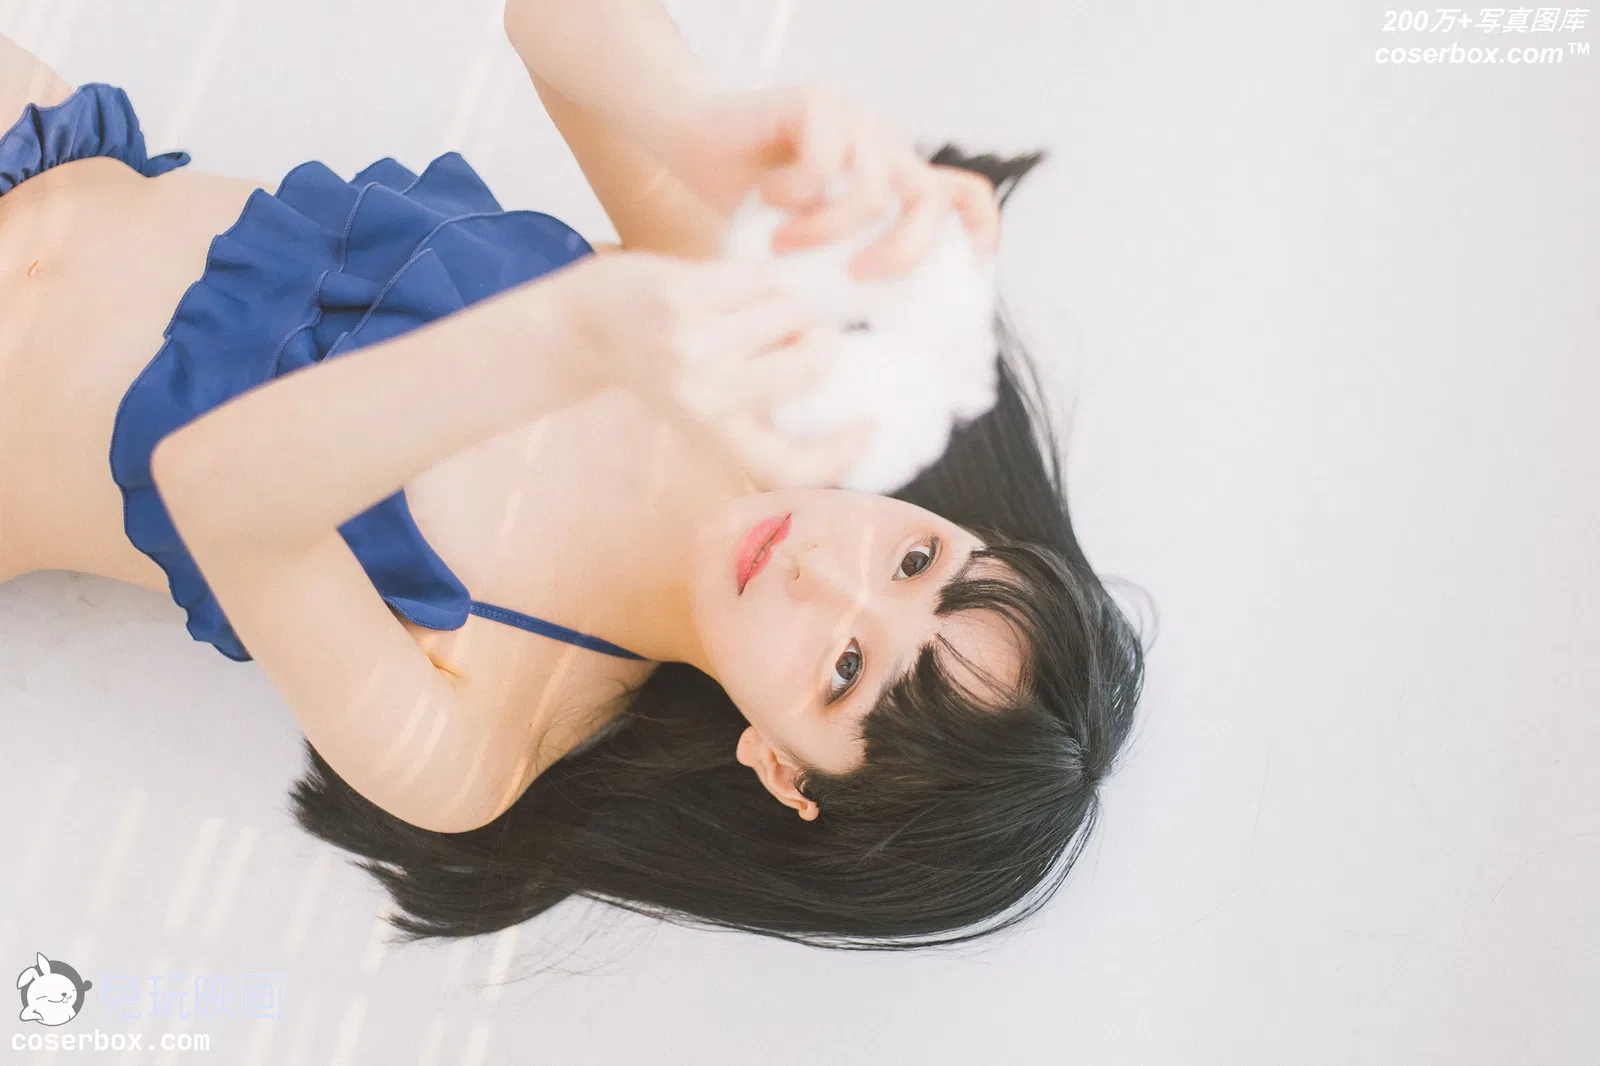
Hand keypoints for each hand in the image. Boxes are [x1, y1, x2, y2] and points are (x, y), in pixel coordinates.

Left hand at [551, 250, 873, 490]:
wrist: (584, 327)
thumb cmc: (661, 368)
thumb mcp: (706, 409)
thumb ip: (761, 411)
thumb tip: (844, 392)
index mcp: (715, 435)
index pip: (792, 467)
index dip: (841, 456)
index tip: (868, 427)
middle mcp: (707, 397)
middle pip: (810, 367)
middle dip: (819, 343)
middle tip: (804, 335)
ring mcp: (696, 344)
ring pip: (792, 313)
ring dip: (788, 306)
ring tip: (761, 309)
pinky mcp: (686, 295)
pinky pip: (763, 278)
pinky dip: (762, 279)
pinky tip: (740, 285)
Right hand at [657, 83, 1000, 279]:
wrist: (691, 140)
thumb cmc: (747, 199)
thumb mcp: (806, 242)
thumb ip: (839, 263)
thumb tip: (865, 333)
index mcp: (892, 178)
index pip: (963, 195)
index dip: (979, 233)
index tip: (966, 273)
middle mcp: (884, 147)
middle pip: (932, 200)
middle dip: (902, 251)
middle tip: (857, 277)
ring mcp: (856, 121)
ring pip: (875, 190)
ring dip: (827, 231)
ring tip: (782, 245)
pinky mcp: (820, 103)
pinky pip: (826, 163)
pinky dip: (795, 195)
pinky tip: (767, 198)